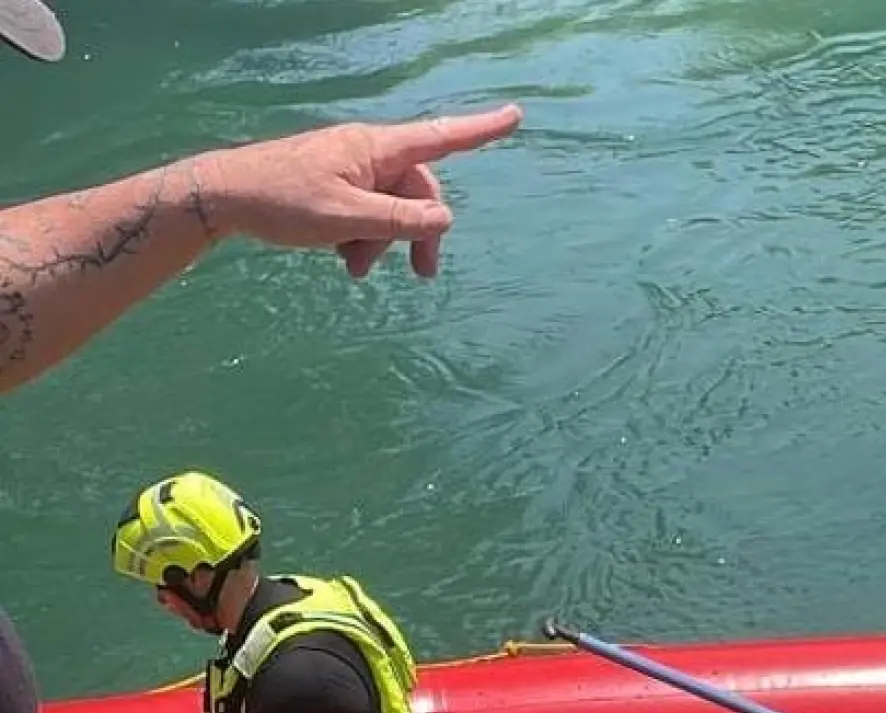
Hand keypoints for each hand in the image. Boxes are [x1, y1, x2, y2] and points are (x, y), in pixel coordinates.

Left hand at [195, 103, 524, 278]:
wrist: (222, 196)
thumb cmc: (282, 201)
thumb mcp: (346, 218)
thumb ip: (399, 219)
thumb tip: (444, 219)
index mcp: (375, 148)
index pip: (440, 137)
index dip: (480, 130)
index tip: (515, 116)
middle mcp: (368, 153)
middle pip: (417, 189)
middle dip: (420, 231)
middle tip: (421, 274)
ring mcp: (350, 168)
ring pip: (391, 206)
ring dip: (383, 241)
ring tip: (355, 268)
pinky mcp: (333, 184)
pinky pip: (367, 210)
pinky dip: (363, 235)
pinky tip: (343, 257)